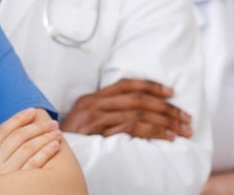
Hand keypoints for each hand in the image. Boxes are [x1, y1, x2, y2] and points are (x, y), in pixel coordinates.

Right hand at [0, 107, 62, 183]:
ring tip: (56, 132)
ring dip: (44, 137)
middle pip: (18, 137)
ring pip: (28, 148)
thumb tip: (4, 138)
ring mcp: (5, 175)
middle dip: (36, 126)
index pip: (2, 131)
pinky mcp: (17, 186)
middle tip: (51, 122)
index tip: (31, 111)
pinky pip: (34, 165)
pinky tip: (54, 146)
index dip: (18, 119)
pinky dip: (45, 153)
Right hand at [60, 78, 191, 139]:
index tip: (172, 92)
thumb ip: (105, 114)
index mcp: (92, 98)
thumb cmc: (70, 140)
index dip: (151, 85)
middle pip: (137, 99)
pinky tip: (166, 137)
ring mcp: (94, 118)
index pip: (126, 84)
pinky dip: (152, 131)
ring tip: (181, 130)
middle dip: (166, 108)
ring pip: (138, 113)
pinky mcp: (97, 132)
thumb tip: (134, 115)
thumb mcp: (86, 121)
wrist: (47, 149)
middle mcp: (93, 104)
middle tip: (186, 118)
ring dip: (164, 121)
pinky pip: (130, 128)